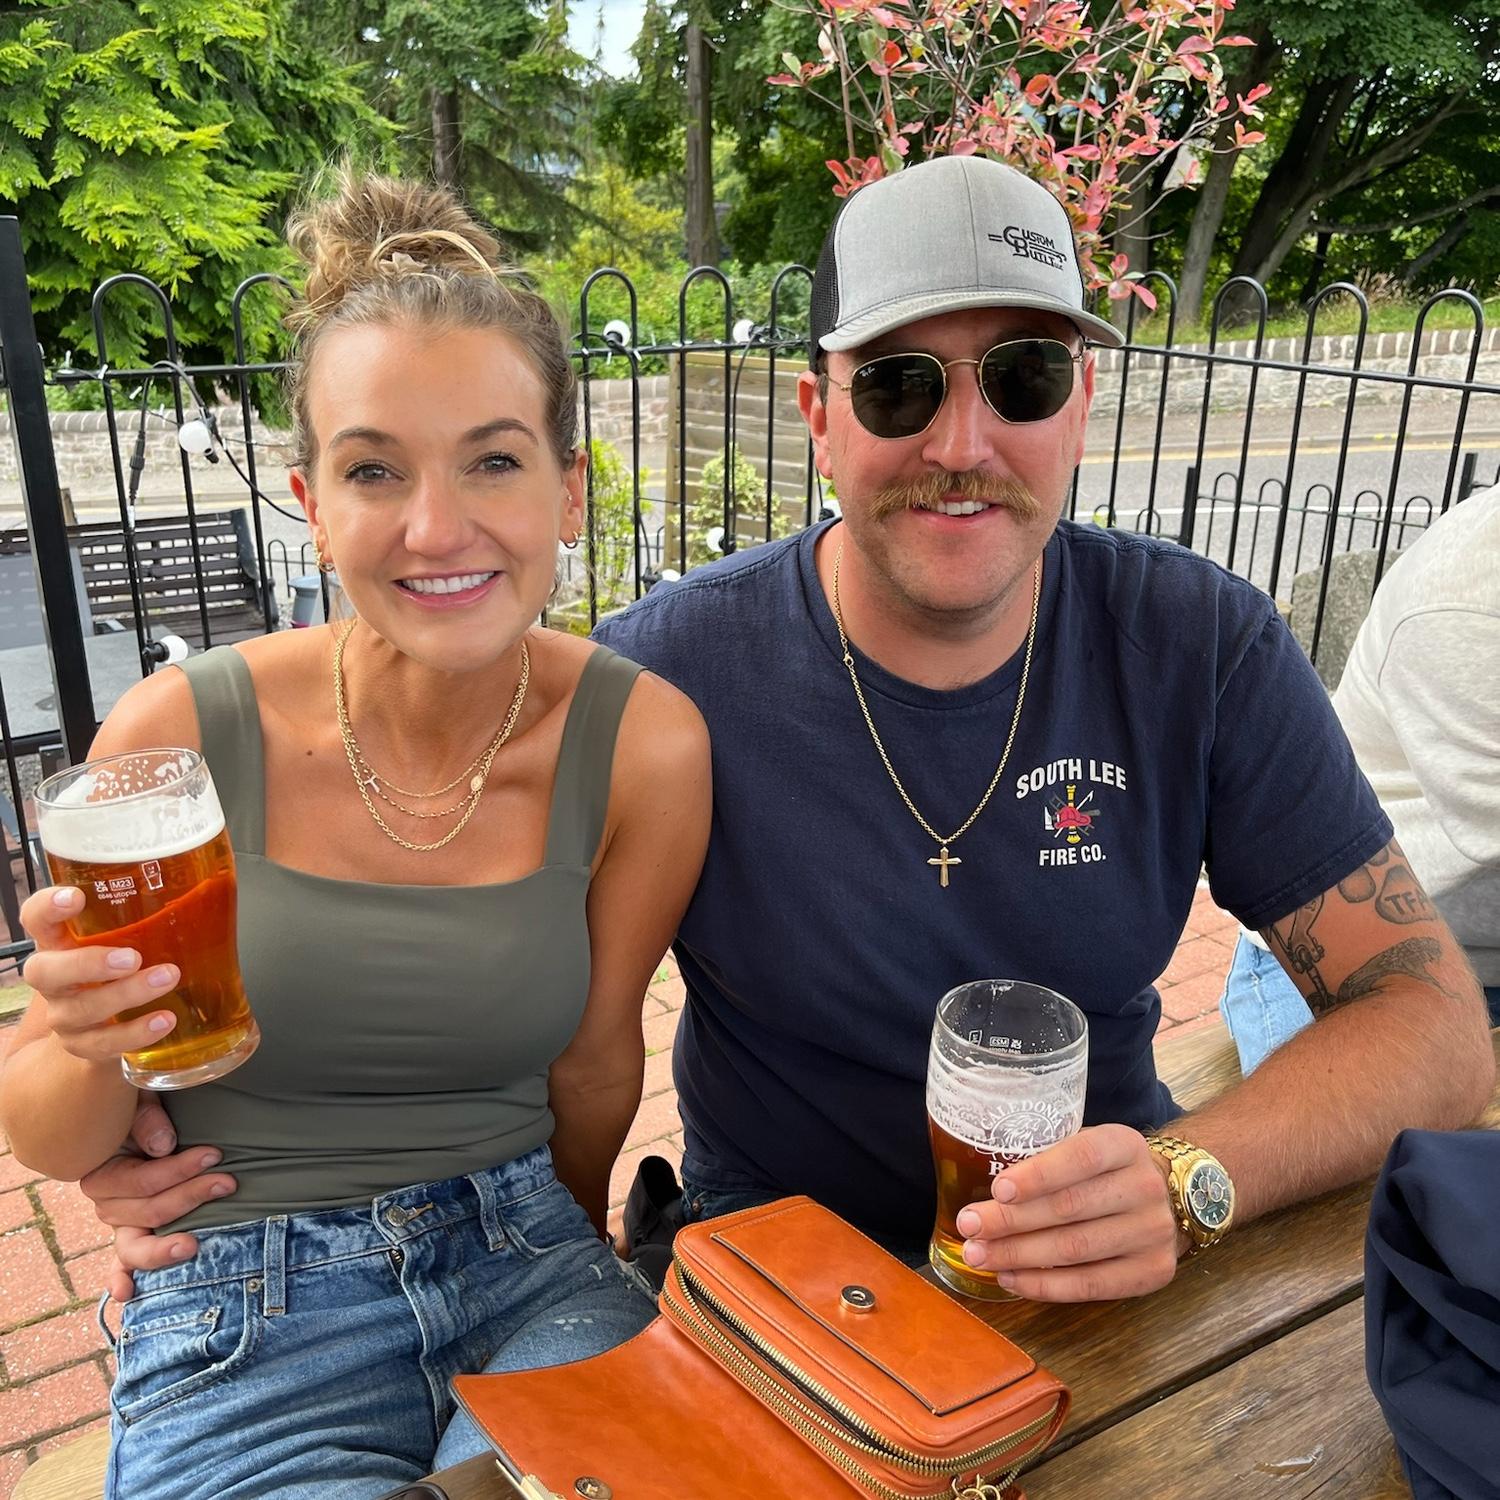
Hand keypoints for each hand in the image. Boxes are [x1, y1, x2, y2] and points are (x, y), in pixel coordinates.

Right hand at [21, 887, 180, 1062]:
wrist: (101, 1022)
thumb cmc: (116, 965)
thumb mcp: (122, 937)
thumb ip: (146, 914)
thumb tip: (210, 885)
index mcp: (58, 941)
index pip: (36, 918)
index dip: (47, 906)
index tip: (76, 897)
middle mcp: (53, 978)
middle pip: (43, 971)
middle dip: (87, 964)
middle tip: (131, 957)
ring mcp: (65, 1014)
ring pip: (82, 1009)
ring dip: (127, 994)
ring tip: (168, 978)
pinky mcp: (83, 1044)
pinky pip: (103, 1044)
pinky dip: (136, 1032)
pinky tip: (165, 1020)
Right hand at [77, 1098, 236, 1301]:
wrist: (136, 1114)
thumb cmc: (144, 1104)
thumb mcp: (140, 1098)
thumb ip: (146, 1119)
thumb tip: (164, 1145)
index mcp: (102, 1168)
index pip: (140, 1181)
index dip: (179, 1170)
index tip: (215, 1154)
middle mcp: (106, 1201)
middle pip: (147, 1212)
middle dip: (190, 1196)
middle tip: (227, 1181)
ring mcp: (118, 1223)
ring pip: (136, 1244)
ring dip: (165, 1247)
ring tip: (193, 1245)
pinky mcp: (130, 1235)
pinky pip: (120, 1264)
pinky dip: (120, 1280)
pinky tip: (127, 1294)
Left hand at [953, 1125, 1182, 1301]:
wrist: (1170, 1197)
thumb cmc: (1105, 1170)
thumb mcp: (1086, 1145)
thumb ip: (1048, 1158)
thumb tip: (987, 1191)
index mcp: (1125, 1145)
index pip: (1081, 1157)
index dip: (1038, 1175)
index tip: (998, 1190)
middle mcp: (1145, 1187)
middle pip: (1070, 1208)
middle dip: (1011, 1220)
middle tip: (969, 1226)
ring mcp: (1153, 1232)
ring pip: (1075, 1249)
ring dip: (1019, 1256)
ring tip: (979, 1255)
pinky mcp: (1152, 1272)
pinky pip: (1090, 1284)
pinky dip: (1044, 1285)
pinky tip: (1010, 1278)